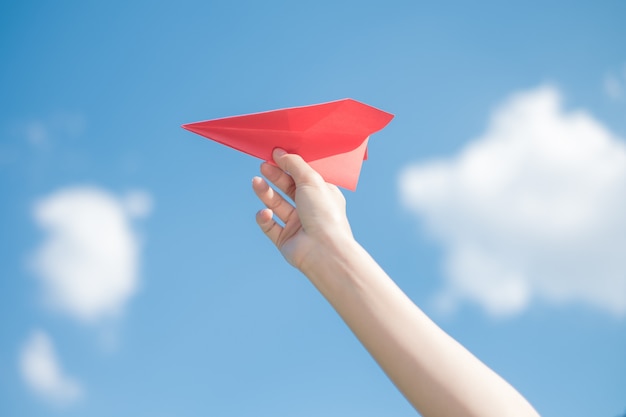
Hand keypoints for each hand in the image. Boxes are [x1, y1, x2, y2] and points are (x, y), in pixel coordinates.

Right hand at [252, 149, 353, 272]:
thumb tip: (280, 153)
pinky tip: (266, 213)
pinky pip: (270, 226)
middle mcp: (311, 209)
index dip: (290, 166)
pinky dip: (265, 218)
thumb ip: (294, 164)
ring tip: (256, 182)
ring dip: (265, 193)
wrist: (323, 250)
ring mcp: (298, 225)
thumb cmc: (323, 213)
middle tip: (262, 166)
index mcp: (323, 195)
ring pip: (277, 205)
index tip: (275, 155)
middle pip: (288, 189)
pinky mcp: (285, 240)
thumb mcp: (311, 180)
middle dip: (275, 177)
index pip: (304, 177)